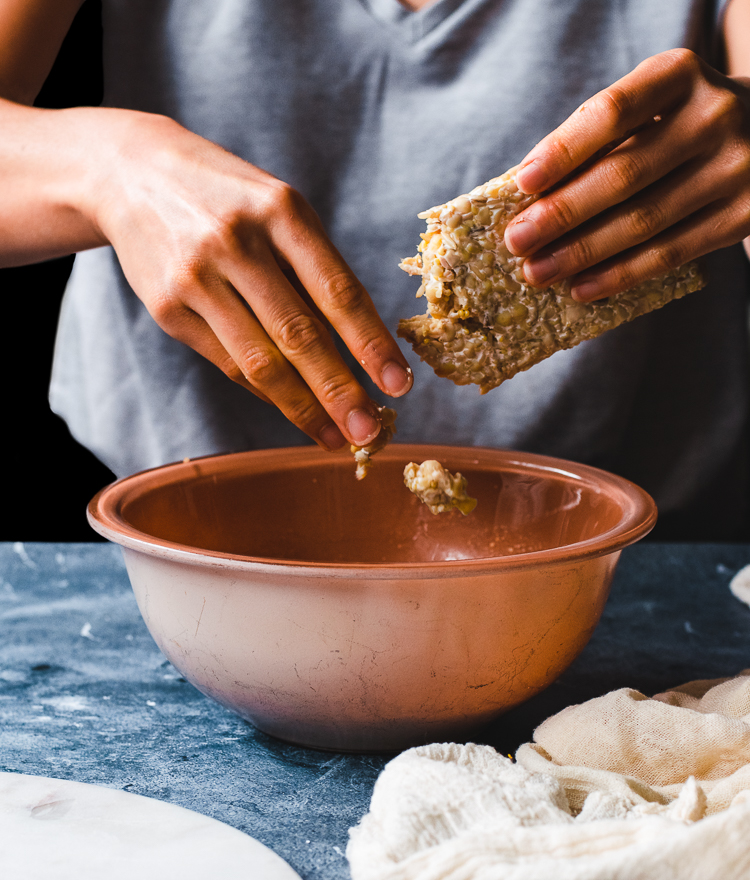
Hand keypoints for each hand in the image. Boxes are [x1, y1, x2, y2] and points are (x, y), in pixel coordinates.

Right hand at [91, 112, 411, 450]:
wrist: (132, 173)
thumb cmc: (229, 197)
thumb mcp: (279, 208)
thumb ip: (315, 269)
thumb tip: (360, 349)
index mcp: (281, 211)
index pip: (338, 291)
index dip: (372, 344)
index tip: (399, 385)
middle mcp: (237, 243)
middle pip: (299, 335)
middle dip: (340, 392)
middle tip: (368, 433)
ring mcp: (196, 277)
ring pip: (260, 361)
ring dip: (303, 408)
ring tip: (335, 437)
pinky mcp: (167, 308)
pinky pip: (228, 363)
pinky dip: (266, 392)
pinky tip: (294, 410)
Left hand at [503, 49, 749, 300]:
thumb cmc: (676, 124)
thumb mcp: (648, 107)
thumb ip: (598, 139)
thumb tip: (529, 196)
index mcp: (679, 76)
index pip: (612, 113)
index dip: (564, 150)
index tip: (522, 183)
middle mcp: (715, 115)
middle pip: (624, 175)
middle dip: (562, 214)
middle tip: (516, 241)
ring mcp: (736, 167)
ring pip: (644, 222)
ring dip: (582, 253)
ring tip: (537, 272)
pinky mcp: (744, 215)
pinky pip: (671, 254)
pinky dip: (620, 275)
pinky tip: (581, 288)